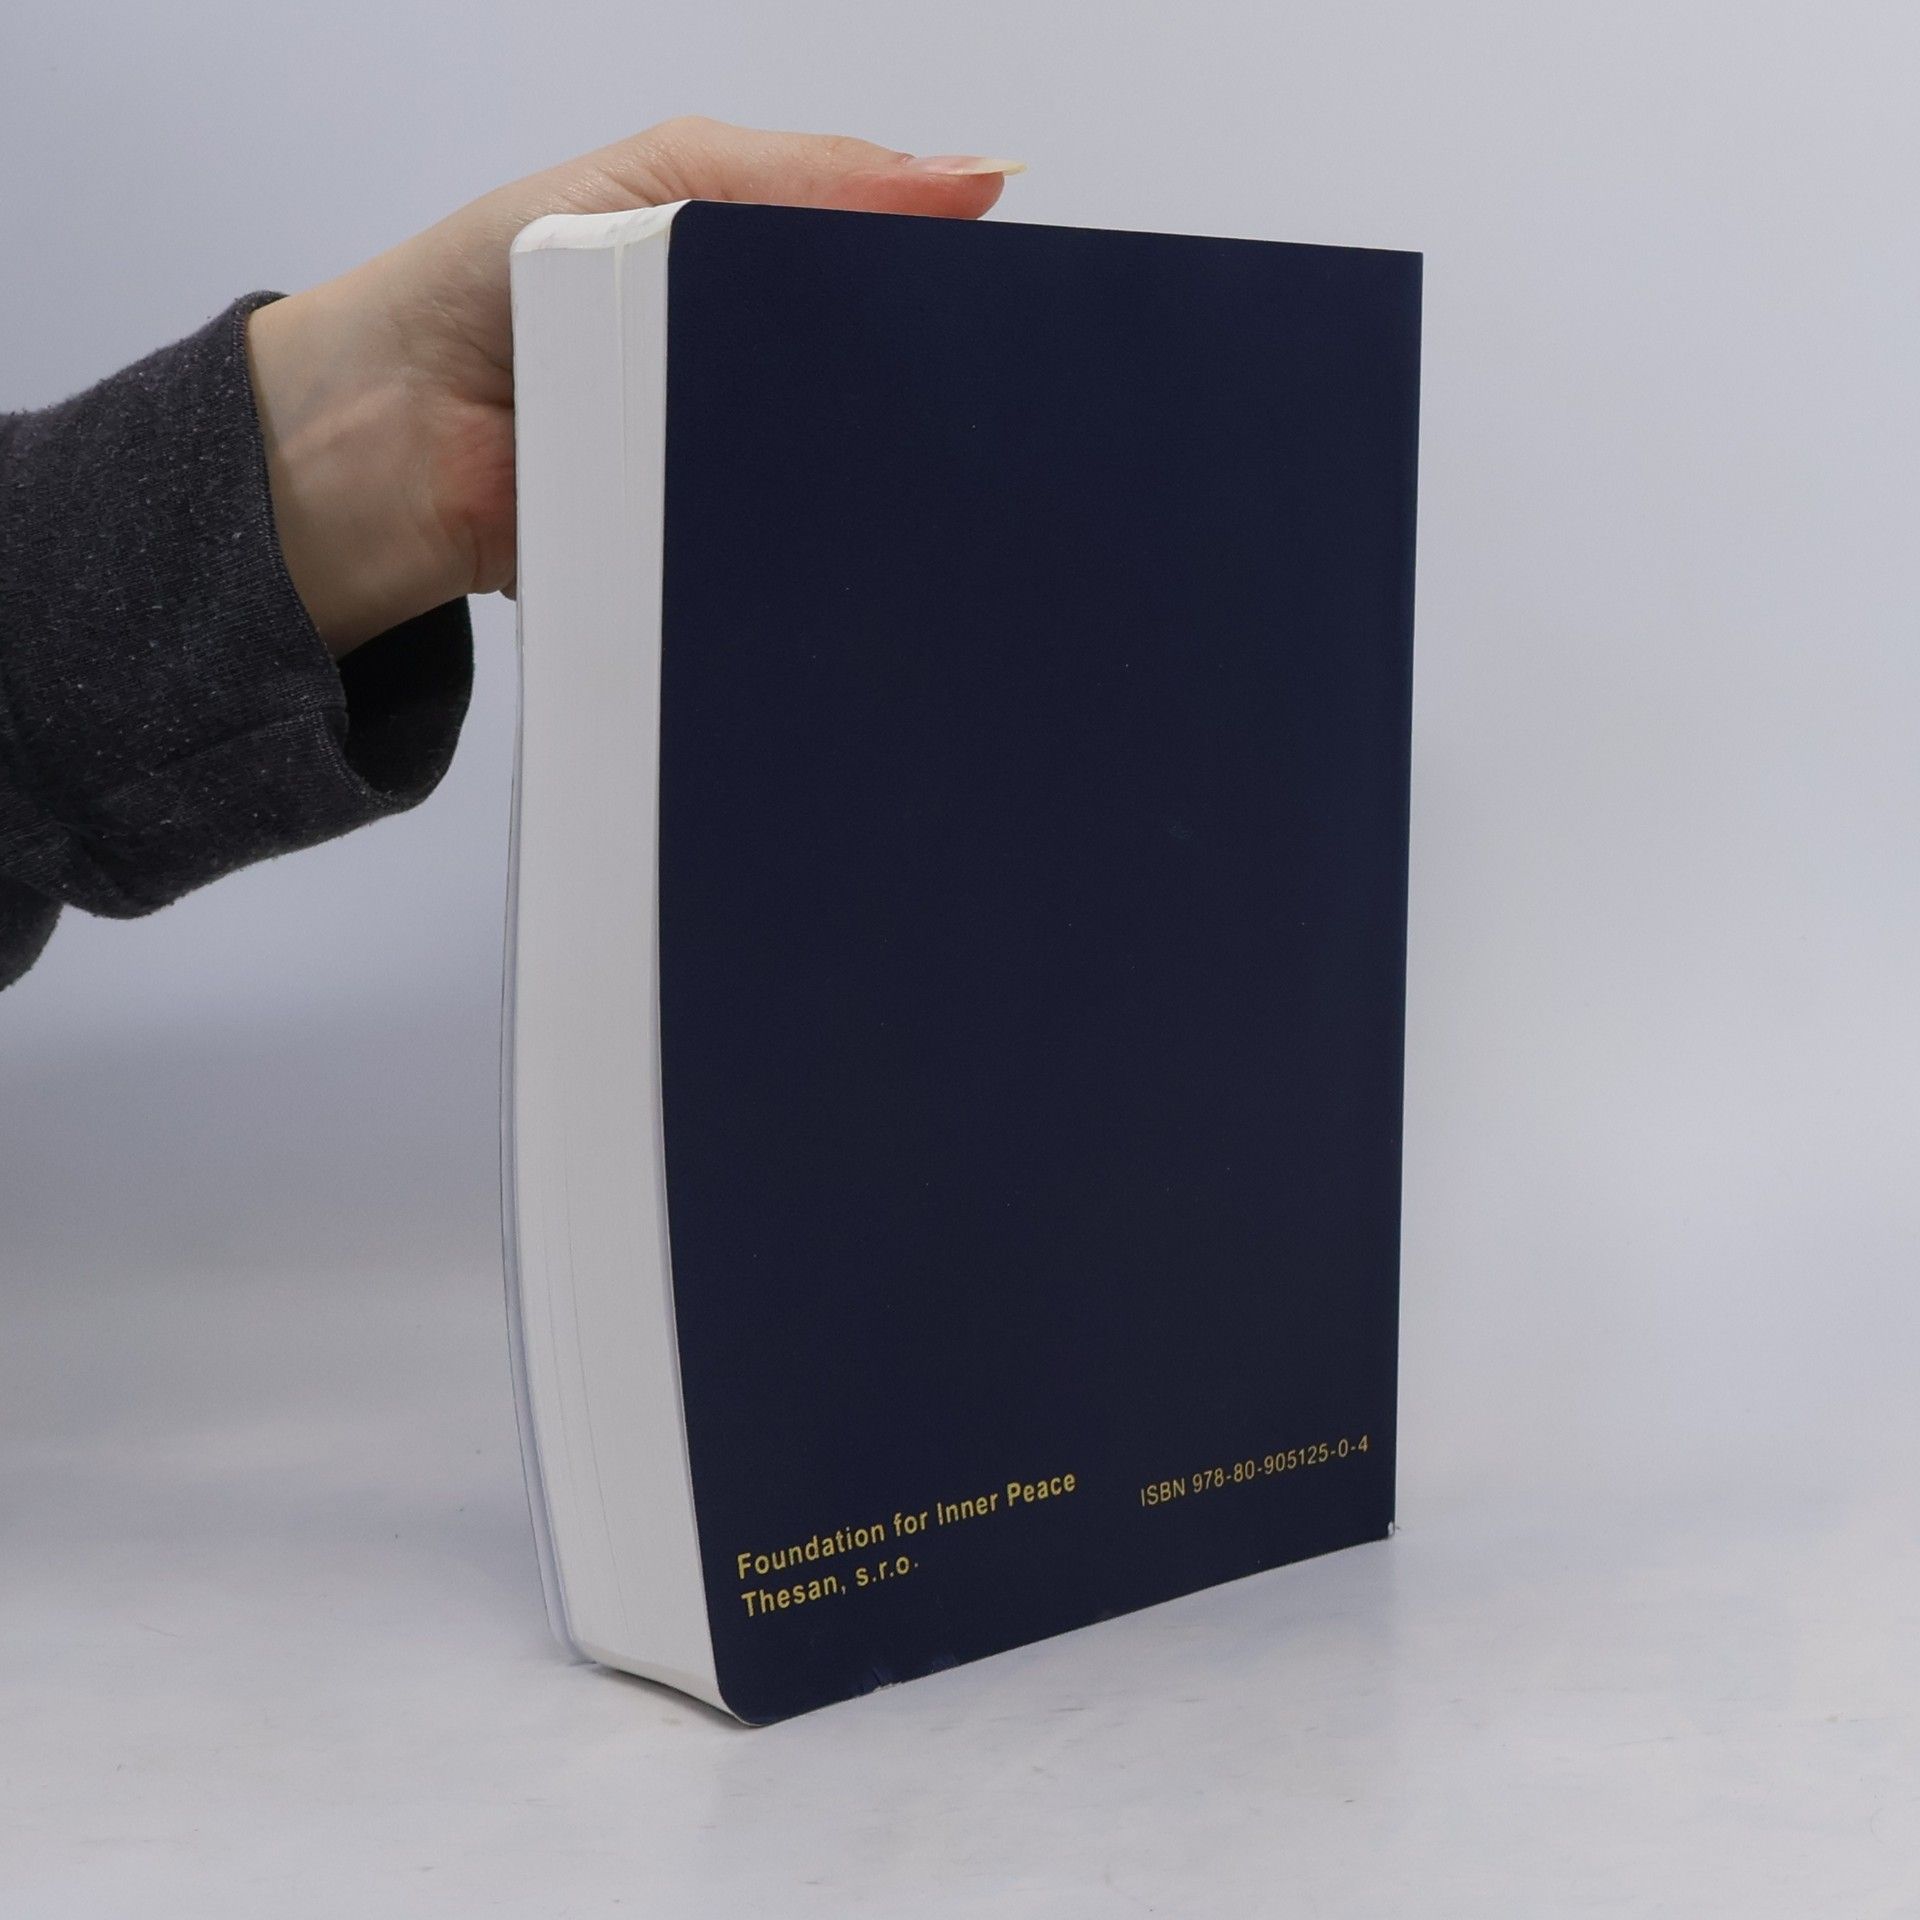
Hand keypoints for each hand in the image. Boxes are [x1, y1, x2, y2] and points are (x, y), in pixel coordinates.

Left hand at [245, 118, 1021, 657]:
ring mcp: (733, 463)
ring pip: (840, 469)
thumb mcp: (652, 181)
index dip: (940, 269)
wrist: (382, 444)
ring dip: (853, 456)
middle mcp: (751, 371)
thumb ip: (793, 174)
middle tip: (944, 362)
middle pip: (872, 377)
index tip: (990, 274)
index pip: (879, 268)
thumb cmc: (482, 293)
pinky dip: (801, 535)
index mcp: (747, 270)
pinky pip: (783, 547)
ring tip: (873, 436)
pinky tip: (818, 515)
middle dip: (907, 372)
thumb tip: (957, 175)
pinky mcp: (712, 550)